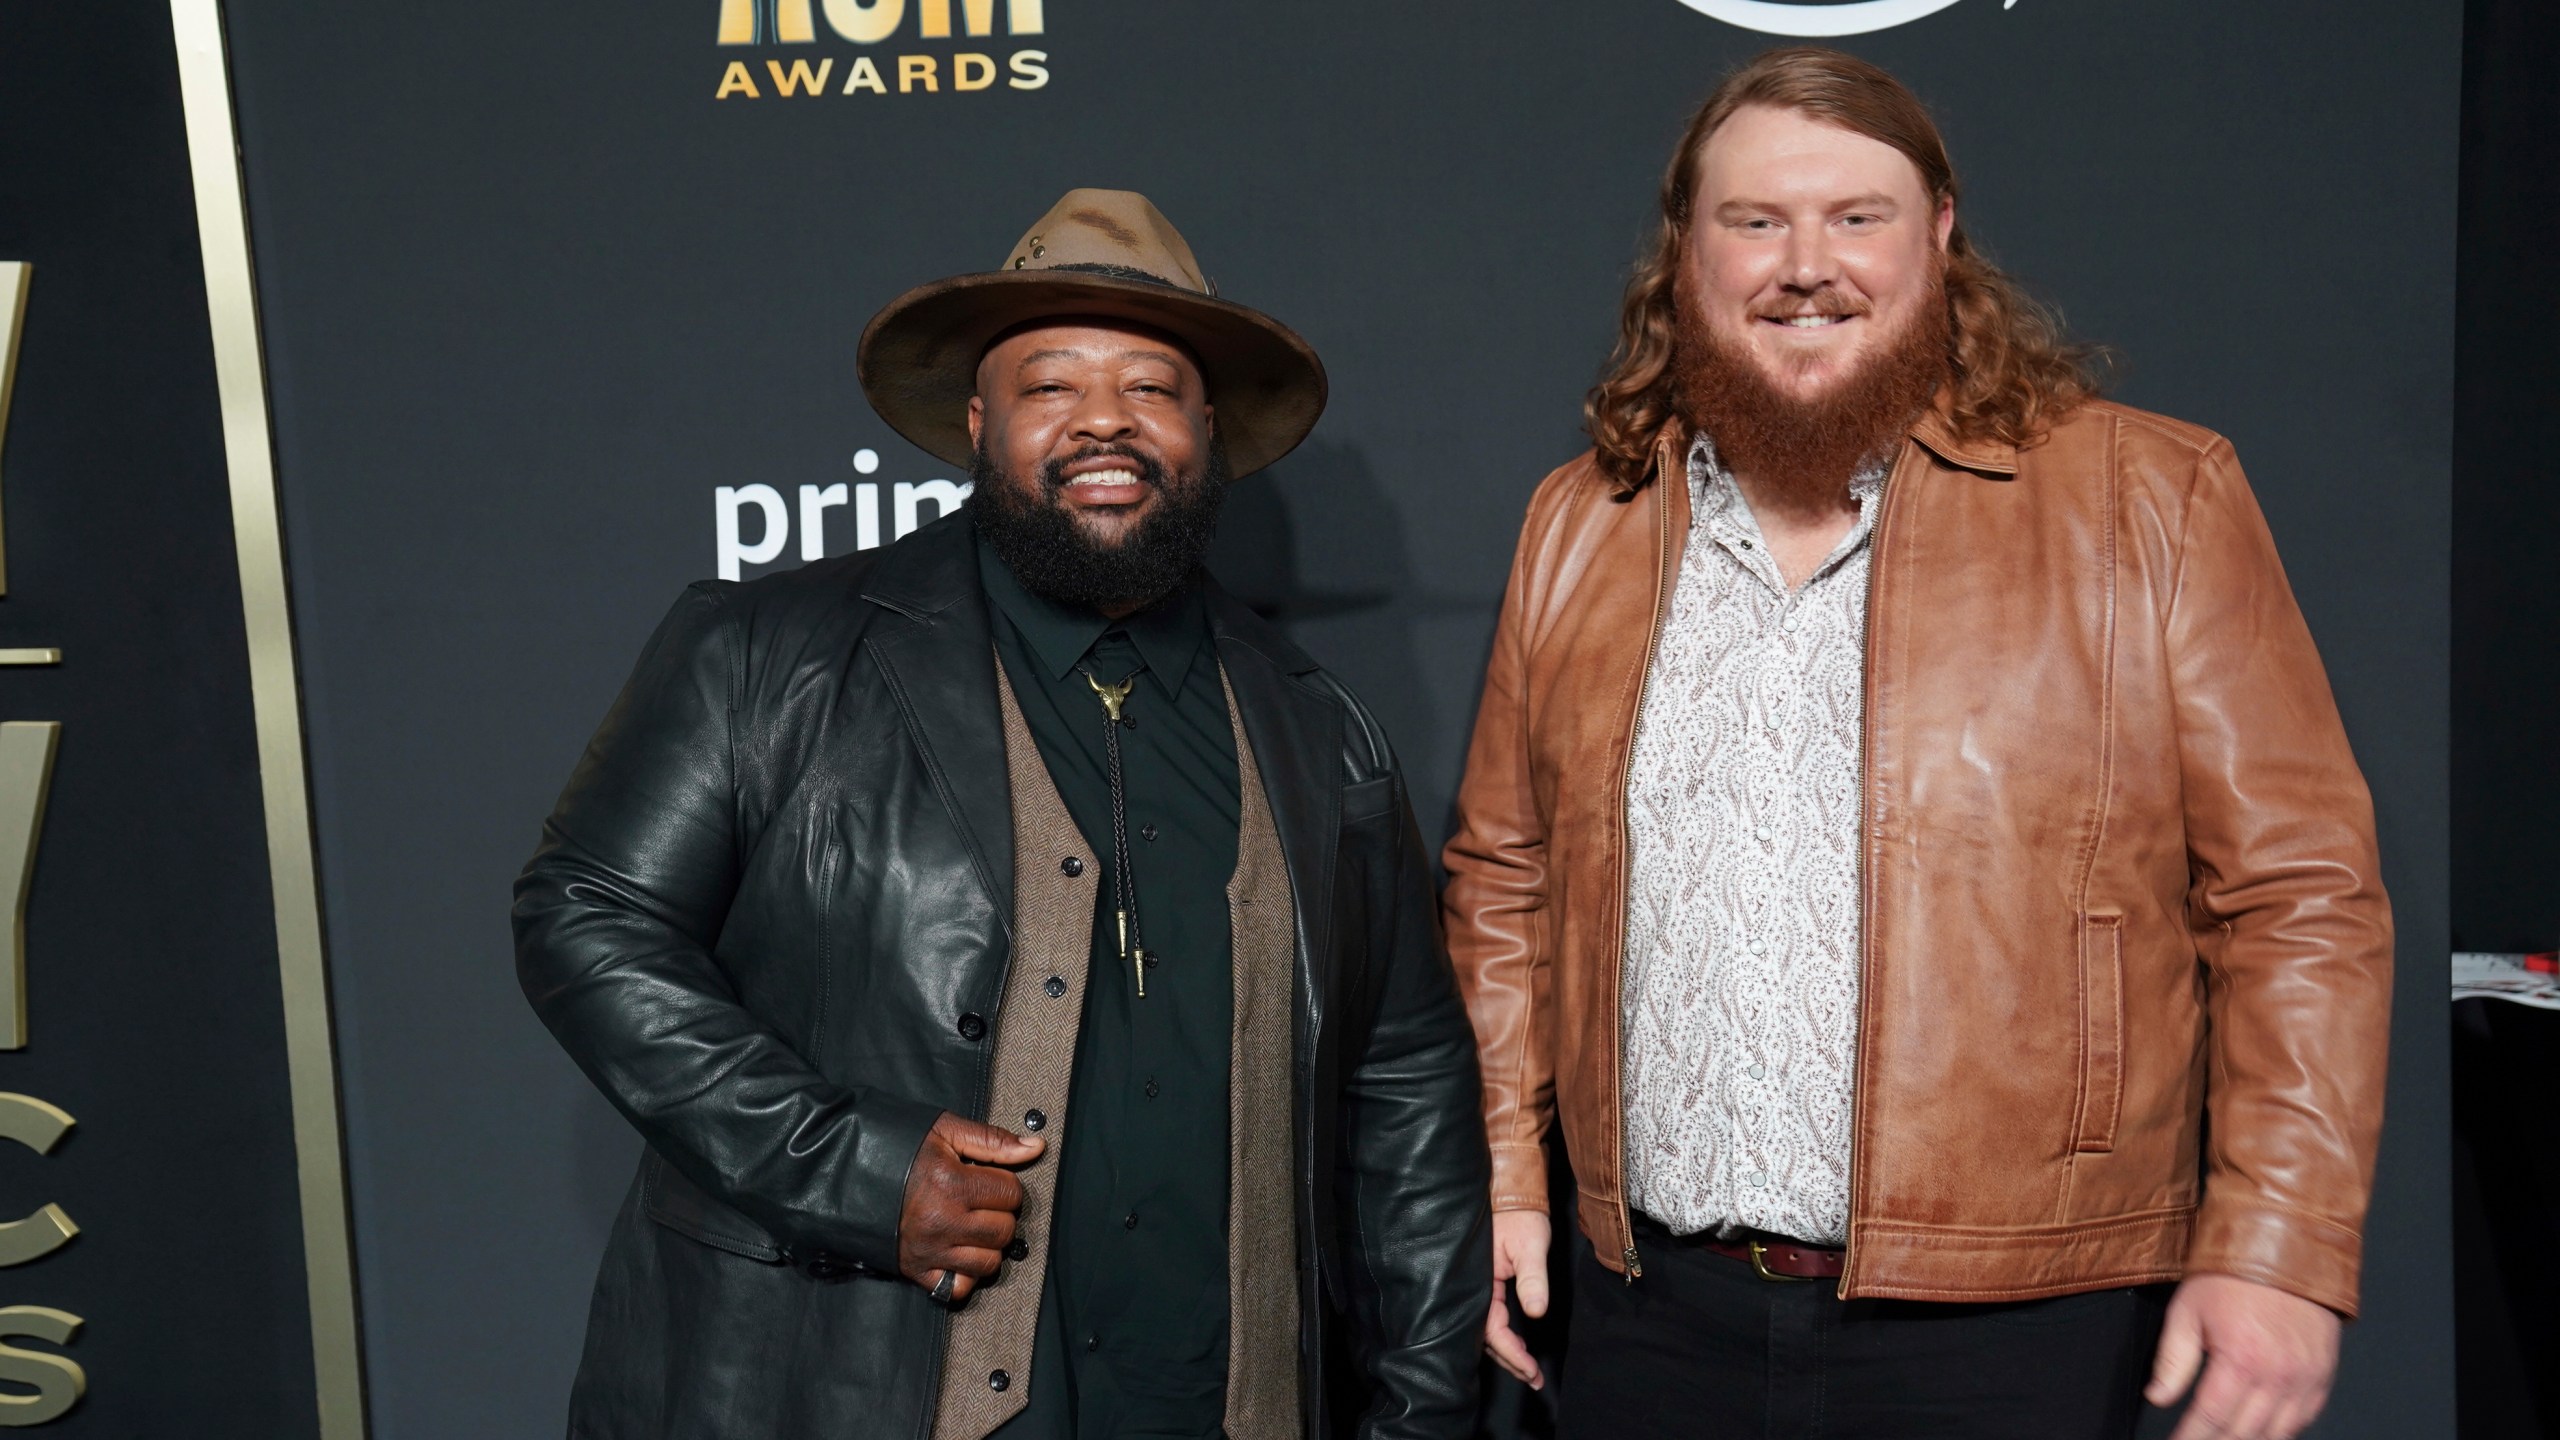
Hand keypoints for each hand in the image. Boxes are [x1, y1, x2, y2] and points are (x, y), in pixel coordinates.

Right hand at [897, 1112, 1043, 1304]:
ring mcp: (929, 1250)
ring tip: (970, 1226)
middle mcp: (942, 1222)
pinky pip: (959, 1287)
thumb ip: (992, 1141)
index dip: (1004, 1183)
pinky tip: (958, 1252)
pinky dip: (965, 1274)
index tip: (986, 1178)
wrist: (845, 1173)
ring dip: (987, 1245)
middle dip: (999, 1214)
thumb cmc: (897, 1148)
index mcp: (951, 1183)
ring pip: (989, 1262)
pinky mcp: (916, 1270)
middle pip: (1004, 1230)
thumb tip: (1036, 1148)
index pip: (1011, 1193)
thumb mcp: (944, 1131)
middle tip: (979, 1202)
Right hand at [1484, 1209, 1551, 1389]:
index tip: (1531, 1371)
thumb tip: (1536, 1311)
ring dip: (1506, 1352)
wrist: (1511, 1194)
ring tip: (1527, 1371)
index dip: (1512, 1354)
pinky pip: (1488, 1318)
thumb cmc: (1520, 1216)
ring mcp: (1477, 1288)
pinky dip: (1501, 1336)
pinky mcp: (1483, 1285)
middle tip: (1533, 1379)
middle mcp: (1474, 1288)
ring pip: (1486, 1330)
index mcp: (1480, 1282)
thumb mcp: (1531, 1245)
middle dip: (1510, 1361)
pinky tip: (1513, 1346)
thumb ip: (1533, 1279)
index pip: (1493, 1330)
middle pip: (1486, 1337)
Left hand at [2148, 1274, 2341, 1439]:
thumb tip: (2158, 1397)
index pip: (2210, 1418)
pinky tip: (2261, 1431)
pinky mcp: (2323, 1375)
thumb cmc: (2234, 1274)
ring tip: (2224, 1439)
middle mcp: (2278, 1375)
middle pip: (2243, 1433)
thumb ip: (2173, 1360)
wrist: (2286, 1246)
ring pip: (2276, 1434)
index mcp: (2241, 1359)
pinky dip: (2281, 1431)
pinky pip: (2304, 1419)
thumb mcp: (2188, 1310)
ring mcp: (2305, 1378)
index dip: (2189, 1438)